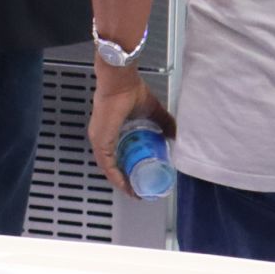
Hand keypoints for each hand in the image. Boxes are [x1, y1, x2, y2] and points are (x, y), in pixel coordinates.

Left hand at [87, 62, 174, 195]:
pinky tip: (126, 186)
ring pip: (108, 168)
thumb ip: (164, 123)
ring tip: (135, 192)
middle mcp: (101, 137)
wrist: (121, 81)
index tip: (139, 180)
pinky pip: (107, 165)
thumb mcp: (152, 111)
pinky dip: (116, 177)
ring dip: (121, 182)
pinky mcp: (100, 141)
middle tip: (139, 190)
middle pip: (112, 165)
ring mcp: (99, 139)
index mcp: (110, 130)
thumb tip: (175, 136)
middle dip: (126, 179)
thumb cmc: (132, 91)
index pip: (115, 155)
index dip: (126, 169)